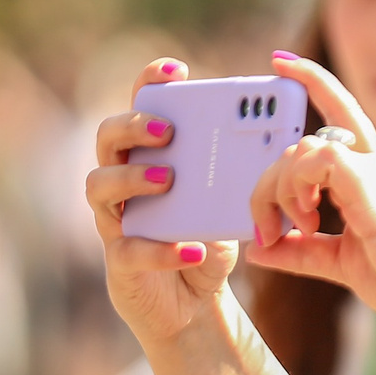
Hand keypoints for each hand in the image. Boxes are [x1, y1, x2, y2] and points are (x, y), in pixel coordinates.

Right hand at [85, 57, 238, 349]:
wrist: (196, 304)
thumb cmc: (209, 238)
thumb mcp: (229, 201)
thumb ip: (241, 173)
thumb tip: (277, 142)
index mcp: (150, 156)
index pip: (140, 107)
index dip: (150, 83)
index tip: (175, 70)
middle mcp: (122, 181)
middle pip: (107, 137)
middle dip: (133, 125)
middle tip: (168, 130)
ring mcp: (115, 220)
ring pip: (99, 185)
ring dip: (132, 177)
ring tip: (168, 180)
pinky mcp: (120, 262)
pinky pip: (129, 250)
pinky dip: (163, 250)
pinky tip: (195, 251)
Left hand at [243, 51, 375, 331]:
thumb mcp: (342, 264)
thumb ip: (302, 252)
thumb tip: (260, 247)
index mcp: (373, 178)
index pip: (341, 113)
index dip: (313, 81)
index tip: (281, 62)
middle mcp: (374, 166)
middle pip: (305, 141)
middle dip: (269, 181)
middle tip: (267, 228)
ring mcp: (374, 172)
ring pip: (304, 147)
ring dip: (281, 188)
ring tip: (292, 229)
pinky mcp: (371, 184)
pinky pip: (317, 158)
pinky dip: (296, 186)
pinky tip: (306, 219)